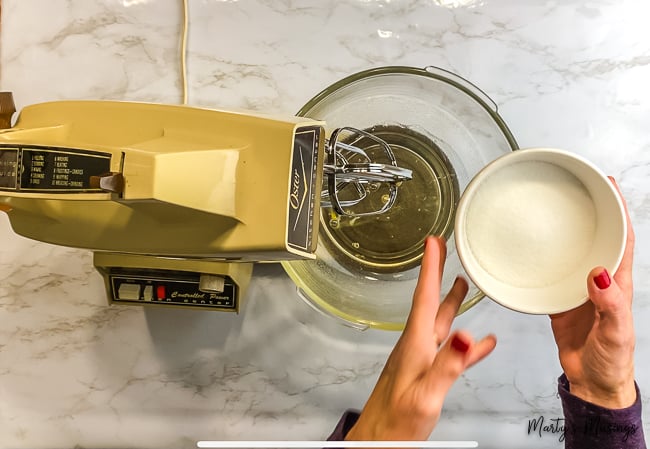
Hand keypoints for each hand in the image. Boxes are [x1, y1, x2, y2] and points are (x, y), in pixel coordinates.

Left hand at [345, 237, 496, 439]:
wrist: (380, 441)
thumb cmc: (396, 422)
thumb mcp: (427, 393)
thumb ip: (447, 365)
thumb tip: (468, 336)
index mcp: (415, 344)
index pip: (424, 297)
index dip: (429, 267)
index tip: (432, 242)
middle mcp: (417, 346)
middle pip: (430, 301)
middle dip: (436, 273)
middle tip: (442, 249)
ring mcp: (421, 359)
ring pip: (440, 322)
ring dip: (451, 302)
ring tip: (462, 283)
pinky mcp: (426, 374)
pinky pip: (451, 351)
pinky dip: (467, 344)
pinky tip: (481, 342)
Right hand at [550, 178, 635, 408]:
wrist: (592, 382)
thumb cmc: (611, 360)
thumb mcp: (615, 333)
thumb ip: (609, 304)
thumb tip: (599, 273)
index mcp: (618, 284)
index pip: (622, 239)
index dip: (618, 211)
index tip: (608, 187)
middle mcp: (599, 281)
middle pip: (597, 238)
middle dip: (591, 212)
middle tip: (577, 188)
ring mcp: (578, 289)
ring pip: (573, 252)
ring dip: (566, 233)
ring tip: (552, 211)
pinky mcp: (560, 299)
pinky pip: (550, 274)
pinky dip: (541, 260)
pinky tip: (530, 253)